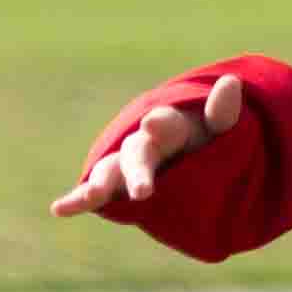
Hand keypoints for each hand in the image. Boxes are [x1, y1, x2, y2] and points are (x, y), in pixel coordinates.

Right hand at [50, 74, 246, 218]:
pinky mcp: (115, 184)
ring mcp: (125, 164)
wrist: (187, 151)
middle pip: (137, 155)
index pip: (166, 124)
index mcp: (170, 127)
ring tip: (93, 196)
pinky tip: (59, 209)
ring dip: (101, 185)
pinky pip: (95, 193)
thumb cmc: (205, 138)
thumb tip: (232, 83)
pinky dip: (77, 200)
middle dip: (137, 172)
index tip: (154, 122)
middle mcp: (143, 143)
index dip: (160, 124)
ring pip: (110, 172)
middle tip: (143, 192)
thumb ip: (223, 112)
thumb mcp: (221, 128)